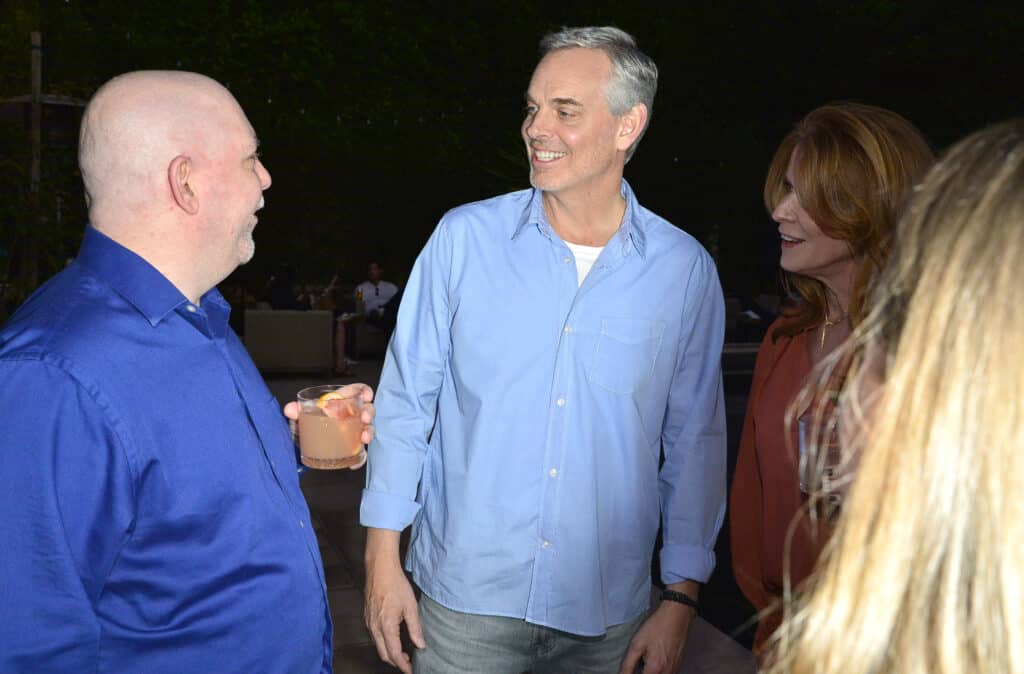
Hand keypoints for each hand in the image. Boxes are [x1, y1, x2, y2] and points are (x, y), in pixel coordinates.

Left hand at [283, 383, 375, 469]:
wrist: (307, 443)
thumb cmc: (310, 423)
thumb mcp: (302, 416)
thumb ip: (296, 411)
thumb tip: (289, 409)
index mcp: (342, 402)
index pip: (357, 391)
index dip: (364, 391)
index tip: (366, 395)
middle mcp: (352, 415)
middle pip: (367, 409)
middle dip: (369, 412)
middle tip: (365, 418)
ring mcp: (354, 431)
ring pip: (368, 428)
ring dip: (369, 432)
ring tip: (364, 438)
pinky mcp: (354, 447)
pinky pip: (361, 453)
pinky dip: (359, 459)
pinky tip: (354, 463)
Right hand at [365, 529, 425, 673]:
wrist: (379, 568)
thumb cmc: (395, 584)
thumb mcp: (410, 606)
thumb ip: (415, 628)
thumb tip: (420, 645)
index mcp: (386, 626)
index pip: (393, 654)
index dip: (403, 665)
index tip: (411, 670)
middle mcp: (374, 627)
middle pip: (383, 654)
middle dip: (395, 662)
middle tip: (409, 663)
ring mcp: (368, 622)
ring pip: (378, 646)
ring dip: (389, 652)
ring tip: (404, 652)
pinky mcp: (367, 617)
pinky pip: (374, 637)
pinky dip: (384, 643)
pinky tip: (393, 638)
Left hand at [618, 598, 694, 673]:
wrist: (676, 617)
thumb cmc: (657, 628)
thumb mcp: (637, 644)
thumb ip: (628, 665)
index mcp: (654, 670)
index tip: (632, 668)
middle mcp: (667, 673)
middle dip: (643, 672)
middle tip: (641, 661)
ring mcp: (674, 670)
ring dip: (651, 672)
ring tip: (648, 658)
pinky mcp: (678, 665)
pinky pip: (666, 673)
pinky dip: (659, 670)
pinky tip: (656, 658)